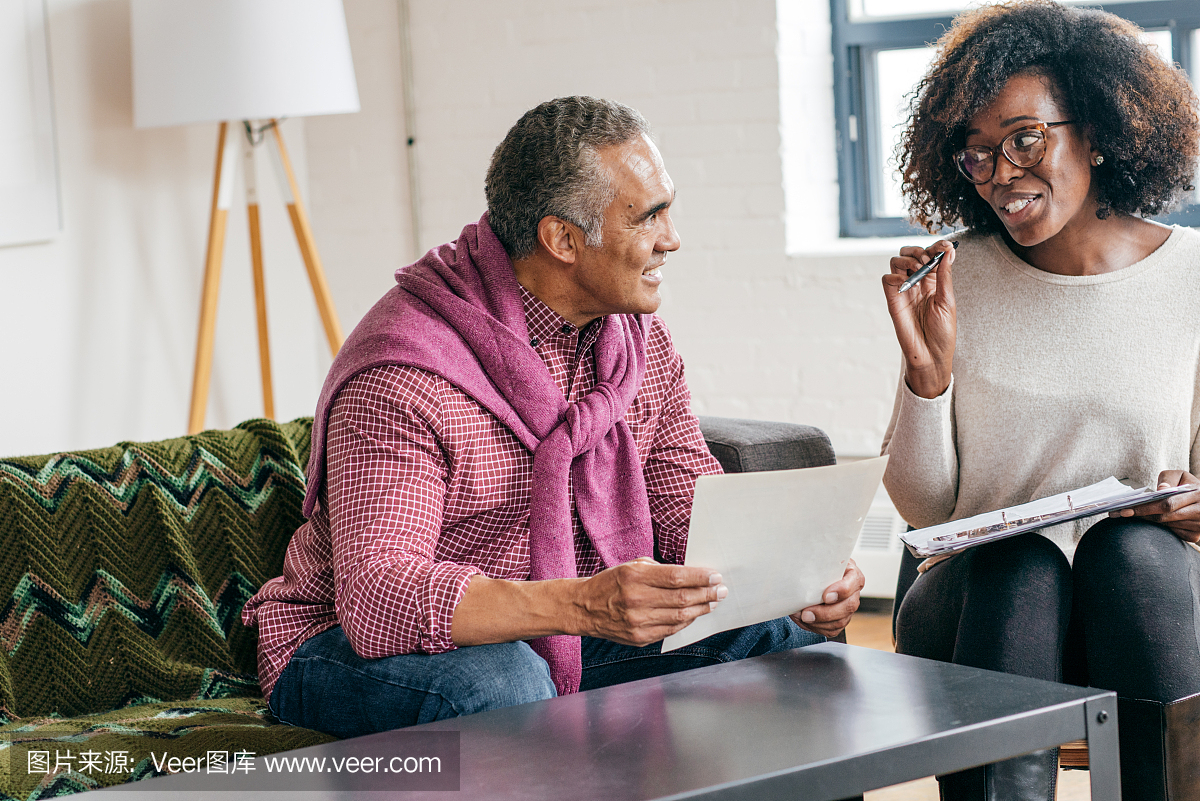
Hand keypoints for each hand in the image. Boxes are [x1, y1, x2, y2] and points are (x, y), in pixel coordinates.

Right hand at [571, 557, 725, 646]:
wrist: (584, 608)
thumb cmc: (611, 583)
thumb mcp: (631, 566)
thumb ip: (659, 570)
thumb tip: (690, 576)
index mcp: (634, 576)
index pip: (676, 577)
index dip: (700, 577)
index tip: (715, 576)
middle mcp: (636, 600)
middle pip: (682, 598)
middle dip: (707, 594)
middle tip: (721, 591)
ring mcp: (638, 622)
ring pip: (680, 616)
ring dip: (701, 609)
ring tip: (712, 602)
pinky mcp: (639, 638)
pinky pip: (671, 630)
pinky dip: (686, 621)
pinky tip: (694, 613)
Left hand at [790, 559, 864, 637]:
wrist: (816, 576)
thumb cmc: (820, 566)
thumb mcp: (820, 558)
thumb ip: (817, 562)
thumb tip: (799, 562)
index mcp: (852, 574)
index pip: (854, 582)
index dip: (842, 590)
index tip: (826, 596)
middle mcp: (853, 592)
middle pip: (848, 607)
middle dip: (826, 613)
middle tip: (806, 613)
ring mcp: (848, 608)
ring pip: (840, 621)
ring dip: (818, 623)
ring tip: (801, 616)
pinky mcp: (840, 620)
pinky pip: (832, 630)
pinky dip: (816, 628)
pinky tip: (804, 621)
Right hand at [882, 240, 956, 398]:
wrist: (931, 355)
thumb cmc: (942, 333)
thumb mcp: (948, 301)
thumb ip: (945, 275)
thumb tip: (948, 251)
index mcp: (935, 281)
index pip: (932, 254)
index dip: (936, 246)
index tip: (944, 246)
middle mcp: (918, 282)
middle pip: (911, 253)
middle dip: (919, 250)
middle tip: (927, 259)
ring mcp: (904, 290)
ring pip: (897, 261)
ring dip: (907, 259)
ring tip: (918, 270)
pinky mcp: (893, 299)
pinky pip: (887, 279)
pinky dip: (895, 275)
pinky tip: (906, 284)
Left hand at [1110, 470, 1199, 542]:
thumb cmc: (1188, 485)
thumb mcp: (1181, 476)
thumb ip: (1169, 478)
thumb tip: (1161, 489)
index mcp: (1198, 494)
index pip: (1167, 504)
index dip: (1145, 507)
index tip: (1126, 509)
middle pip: (1164, 517)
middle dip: (1141, 515)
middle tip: (1120, 513)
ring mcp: (1199, 526)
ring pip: (1167, 526)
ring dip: (1149, 521)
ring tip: (1132, 515)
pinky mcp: (1195, 536)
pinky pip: (1173, 533)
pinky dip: (1161, 527)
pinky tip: (1152, 520)